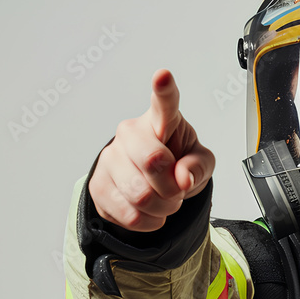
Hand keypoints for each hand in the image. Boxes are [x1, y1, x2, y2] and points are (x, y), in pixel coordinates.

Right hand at [88, 69, 214, 231]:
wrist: (154, 186)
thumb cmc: (178, 163)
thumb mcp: (201, 164)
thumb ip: (199, 166)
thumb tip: (184, 177)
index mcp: (161, 120)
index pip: (163, 103)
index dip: (164, 90)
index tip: (164, 76)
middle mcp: (131, 133)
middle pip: (153, 162)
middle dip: (173, 186)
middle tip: (178, 190)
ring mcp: (110, 158)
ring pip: (141, 194)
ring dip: (163, 208)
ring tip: (165, 201)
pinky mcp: (98, 184)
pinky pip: (129, 215)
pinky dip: (149, 221)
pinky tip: (150, 211)